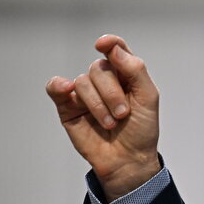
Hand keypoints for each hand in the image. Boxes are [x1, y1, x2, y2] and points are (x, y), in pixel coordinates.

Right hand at [45, 34, 160, 201]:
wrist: (128, 160)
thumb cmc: (141, 129)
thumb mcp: (148, 97)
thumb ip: (134, 69)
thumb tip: (113, 47)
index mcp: (125, 74)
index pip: (115, 49)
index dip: (110, 43)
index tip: (103, 44)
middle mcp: (104, 81)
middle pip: (100, 68)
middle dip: (112, 93)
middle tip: (123, 114)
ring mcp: (85, 93)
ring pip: (83, 82)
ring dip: (98, 104)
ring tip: (111, 123)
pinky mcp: (67, 107)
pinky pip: (55, 87)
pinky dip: (59, 86)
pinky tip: (66, 89)